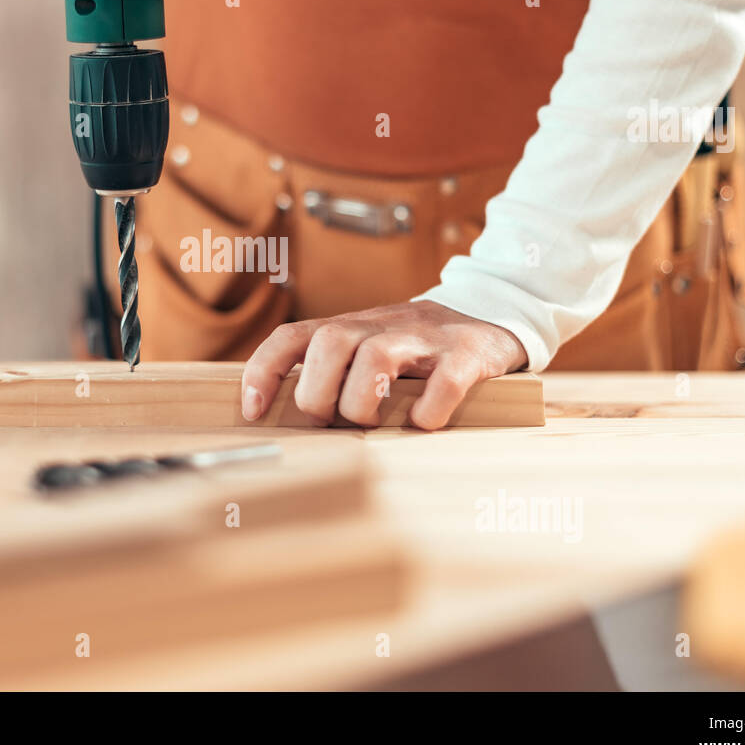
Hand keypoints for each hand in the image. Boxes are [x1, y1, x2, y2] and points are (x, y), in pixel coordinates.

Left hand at [240, 300, 526, 429]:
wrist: (490, 321)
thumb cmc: (416, 351)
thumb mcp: (367, 349)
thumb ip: (331, 372)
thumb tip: (284, 419)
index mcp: (351, 327)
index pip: (292, 337)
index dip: (264, 370)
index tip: (254, 411)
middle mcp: (382, 326)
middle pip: (329, 343)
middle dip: (318, 392)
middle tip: (331, 420)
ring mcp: (424, 339)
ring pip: (376, 357)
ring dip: (363, 402)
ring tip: (373, 423)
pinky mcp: (466, 356)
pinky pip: (443, 383)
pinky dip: (428, 411)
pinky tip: (423, 423)